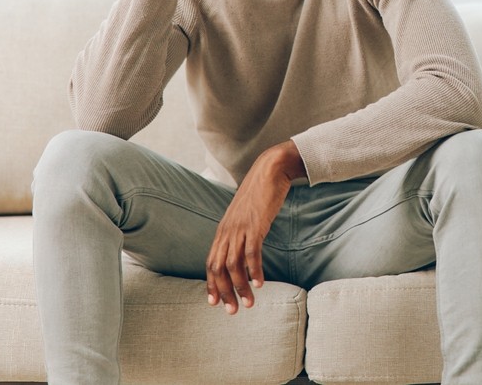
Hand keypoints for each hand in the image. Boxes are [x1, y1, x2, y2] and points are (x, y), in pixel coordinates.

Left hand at [206, 140, 306, 313]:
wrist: (269, 170)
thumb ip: (241, 232)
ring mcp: (240, 228)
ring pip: (234, 265)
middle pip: (219, 268)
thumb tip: (243, 250)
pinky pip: (252, 253)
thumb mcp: (245, 216)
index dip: (211, 284)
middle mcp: (227, 231)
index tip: (215, 303)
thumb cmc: (259, 193)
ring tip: (249, 303)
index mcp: (223, 230)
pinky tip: (260, 283)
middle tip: (233, 310)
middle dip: (224, 292)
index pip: (211, 263)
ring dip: (241, 287)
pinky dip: (255, 270)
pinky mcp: (255, 225)